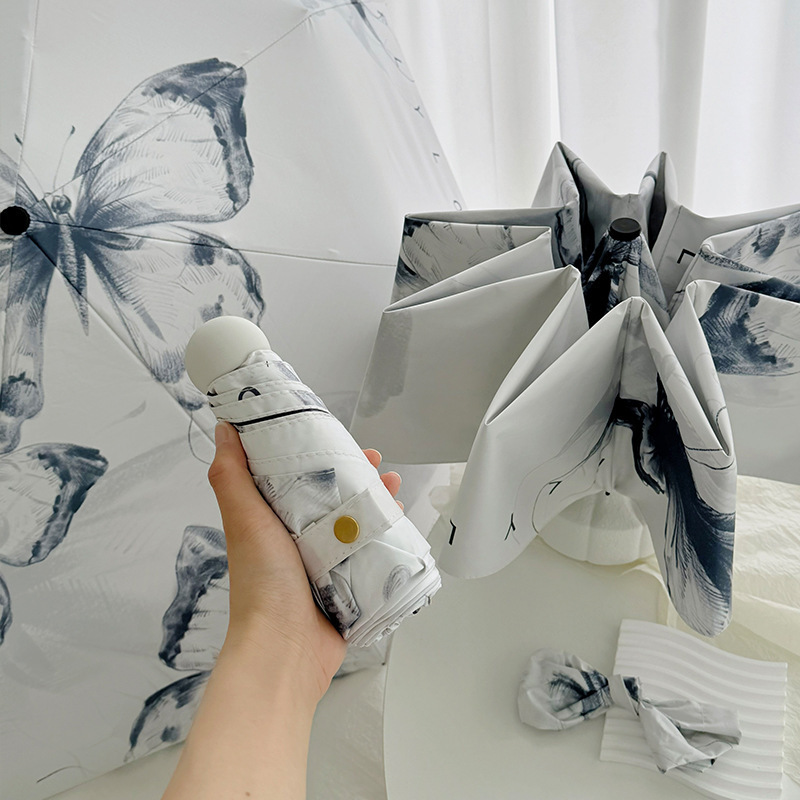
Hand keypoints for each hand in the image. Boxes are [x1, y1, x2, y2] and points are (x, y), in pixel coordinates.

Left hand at [207, 421, 401, 703]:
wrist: (285, 648)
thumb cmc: (263, 584)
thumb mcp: (244, 519)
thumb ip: (232, 476)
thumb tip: (223, 430)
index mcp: (272, 523)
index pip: (297, 478)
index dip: (317, 455)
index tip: (336, 437)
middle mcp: (297, 542)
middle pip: (332, 498)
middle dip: (356, 476)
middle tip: (377, 462)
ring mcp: (325, 565)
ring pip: (355, 523)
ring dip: (376, 503)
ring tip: (394, 488)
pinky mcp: (347, 586)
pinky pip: (370, 554)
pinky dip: (386, 537)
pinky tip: (399, 524)